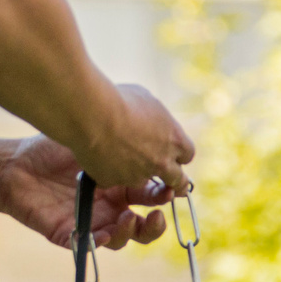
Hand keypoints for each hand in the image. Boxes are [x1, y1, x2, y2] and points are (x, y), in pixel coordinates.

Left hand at [0, 135, 172, 249]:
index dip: (164, 197)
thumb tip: (150, 134)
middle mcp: (109, 207)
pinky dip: (97, 243)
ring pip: (120, 239)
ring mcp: (91, 222)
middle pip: (143, 226)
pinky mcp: (69, 234)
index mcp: (119, 186)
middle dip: (155, 225)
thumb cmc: (52, 148)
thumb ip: (117, 144)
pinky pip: (87, 246)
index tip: (174, 189)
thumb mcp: (89, 142)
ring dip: (129, 232)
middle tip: (158, 215)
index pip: (150, 198)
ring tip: (126, 217)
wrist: (14, 164)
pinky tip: (101, 235)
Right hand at [79, 82, 196, 195]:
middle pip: (177, 180)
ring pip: (141, 180)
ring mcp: (138, 176)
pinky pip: (112, 179)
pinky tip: (97, 154)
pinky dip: (106, 170)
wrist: (93, 113)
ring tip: (117, 154)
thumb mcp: (147, 101)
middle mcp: (161, 163)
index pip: (187, 154)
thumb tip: (150, 120)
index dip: (178, 153)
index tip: (171, 151)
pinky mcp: (114, 182)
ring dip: (134, 172)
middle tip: (166, 177)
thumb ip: (155, 118)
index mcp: (175, 140)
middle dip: (174, 180)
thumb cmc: (120, 99)